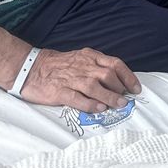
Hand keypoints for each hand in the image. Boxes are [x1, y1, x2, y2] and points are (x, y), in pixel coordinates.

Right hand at [20, 47, 140, 112]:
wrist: (31, 68)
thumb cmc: (58, 65)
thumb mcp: (80, 58)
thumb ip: (97, 66)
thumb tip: (117, 80)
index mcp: (89, 57)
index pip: (115, 64)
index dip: (128, 76)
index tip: (136, 88)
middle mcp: (83, 67)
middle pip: (108, 75)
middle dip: (121, 88)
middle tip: (126, 99)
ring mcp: (71, 79)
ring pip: (95, 87)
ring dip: (110, 97)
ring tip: (119, 105)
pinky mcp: (59, 92)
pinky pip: (78, 99)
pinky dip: (90, 104)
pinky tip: (100, 110)